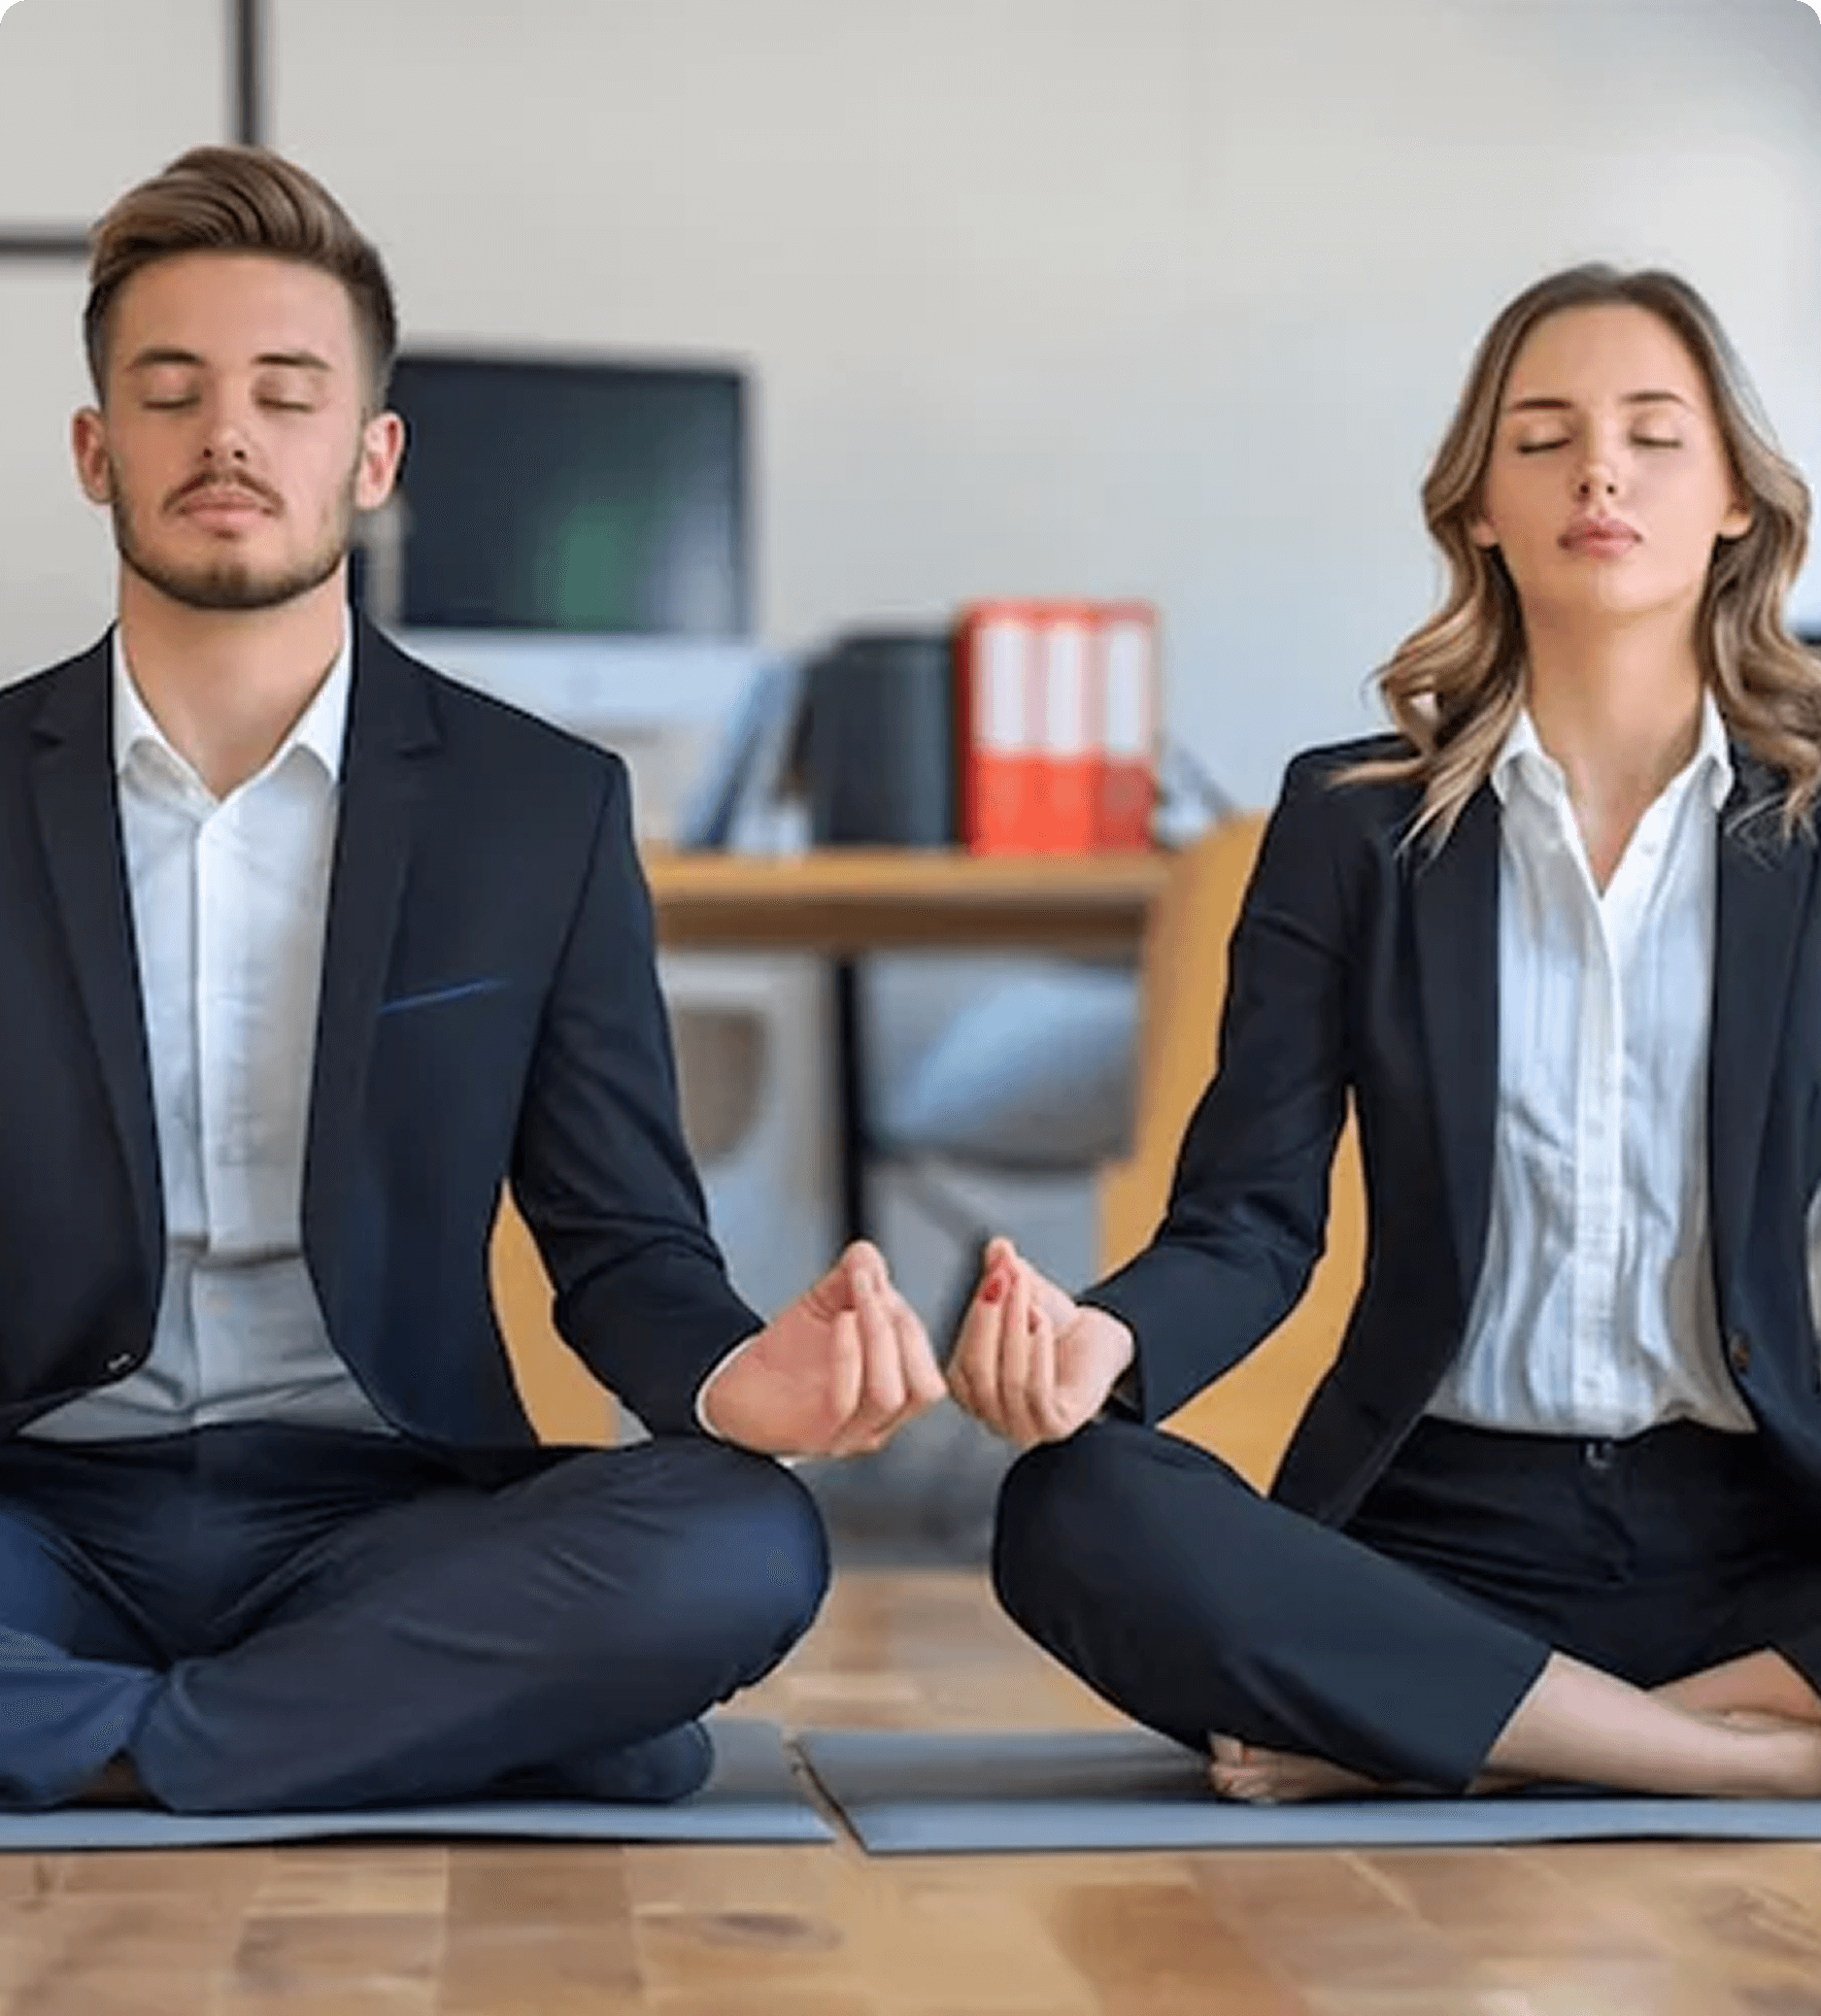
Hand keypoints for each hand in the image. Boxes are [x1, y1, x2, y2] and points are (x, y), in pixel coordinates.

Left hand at [698, 1241, 943, 1457]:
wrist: (734, 1390)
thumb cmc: (785, 1358)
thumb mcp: (825, 1307)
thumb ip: (851, 1278)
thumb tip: (867, 1255)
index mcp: (890, 1395)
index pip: (928, 1371)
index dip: (912, 1323)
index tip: (879, 1279)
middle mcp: (875, 1422)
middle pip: (923, 1387)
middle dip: (903, 1329)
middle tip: (872, 1288)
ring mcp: (846, 1433)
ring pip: (890, 1394)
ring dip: (880, 1335)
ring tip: (858, 1298)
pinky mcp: (813, 1434)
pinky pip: (845, 1399)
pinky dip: (849, 1354)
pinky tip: (840, 1320)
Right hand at [947, 1236, 1135, 1446]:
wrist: (1100, 1342)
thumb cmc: (1055, 1324)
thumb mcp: (1023, 1294)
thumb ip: (1003, 1273)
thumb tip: (998, 1247)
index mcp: (971, 1390)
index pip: (958, 1362)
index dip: (973, 1316)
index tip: (992, 1275)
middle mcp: (992, 1415)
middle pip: (977, 1373)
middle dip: (988, 1320)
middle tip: (1003, 1278)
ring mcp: (1023, 1427)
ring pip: (1007, 1382)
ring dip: (1014, 1330)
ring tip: (1026, 1294)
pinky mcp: (1056, 1428)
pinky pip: (1036, 1394)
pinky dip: (1036, 1353)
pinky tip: (1040, 1321)